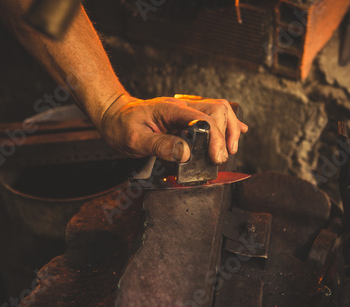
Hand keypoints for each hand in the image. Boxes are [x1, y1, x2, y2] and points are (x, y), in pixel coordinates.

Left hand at [97, 95, 248, 164]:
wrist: (113, 115)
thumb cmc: (121, 126)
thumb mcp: (135, 140)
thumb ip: (160, 146)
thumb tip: (185, 153)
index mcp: (171, 109)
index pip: (203, 119)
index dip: (215, 138)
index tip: (217, 157)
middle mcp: (182, 106)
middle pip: (217, 110)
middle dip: (225, 134)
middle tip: (221, 157)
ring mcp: (185, 109)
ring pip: (219, 109)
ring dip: (229, 127)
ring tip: (231, 148)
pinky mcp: (186, 116)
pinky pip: (212, 114)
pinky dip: (226, 123)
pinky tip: (237, 131)